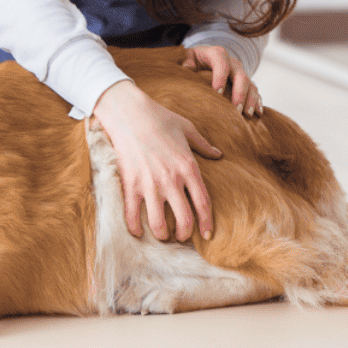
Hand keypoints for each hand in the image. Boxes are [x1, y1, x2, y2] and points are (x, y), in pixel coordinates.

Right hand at [92, 78, 220, 241]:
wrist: (129, 112)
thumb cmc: (158, 118)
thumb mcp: (187, 128)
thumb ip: (203, 144)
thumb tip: (218, 154)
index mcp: (188, 167)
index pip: (203, 203)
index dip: (206, 223)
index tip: (207, 234)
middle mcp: (171, 180)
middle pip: (184, 219)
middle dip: (185, 233)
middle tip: (182, 236)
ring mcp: (150, 184)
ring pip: (158, 223)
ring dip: (162, 234)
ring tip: (162, 234)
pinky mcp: (130, 184)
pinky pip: (132, 214)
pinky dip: (134, 227)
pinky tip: (137, 232)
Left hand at [181, 44, 262, 117]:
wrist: (201, 61)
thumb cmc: (190, 61)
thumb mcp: (184, 57)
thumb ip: (184, 61)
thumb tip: (186, 67)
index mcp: (216, 54)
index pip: (221, 62)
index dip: (220, 77)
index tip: (217, 93)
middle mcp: (231, 62)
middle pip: (240, 75)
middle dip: (239, 93)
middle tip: (235, 110)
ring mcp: (240, 73)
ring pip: (250, 84)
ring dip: (250, 100)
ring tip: (248, 114)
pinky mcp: (245, 83)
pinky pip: (254, 91)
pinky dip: (257, 102)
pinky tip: (258, 113)